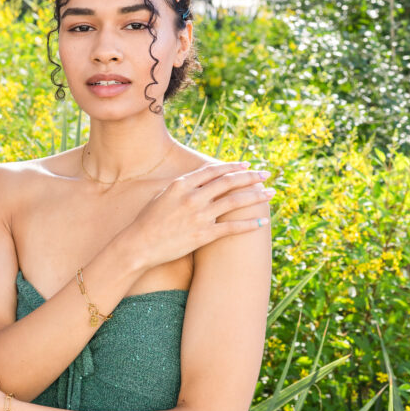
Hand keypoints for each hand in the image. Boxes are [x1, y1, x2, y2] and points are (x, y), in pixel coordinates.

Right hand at [127, 160, 274, 268]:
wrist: (139, 245)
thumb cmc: (148, 220)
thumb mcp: (162, 195)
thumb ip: (182, 186)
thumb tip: (199, 178)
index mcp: (182, 184)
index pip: (213, 170)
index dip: (233, 166)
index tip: (247, 165)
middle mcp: (193, 197)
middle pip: (228, 182)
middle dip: (250, 177)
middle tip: (265, 175)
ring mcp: (199, 216)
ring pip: (235, 202)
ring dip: (256, 196)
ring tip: (270, 193)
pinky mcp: (203, 235)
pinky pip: (232, 227)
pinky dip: (250, 224)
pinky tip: (263, 221)